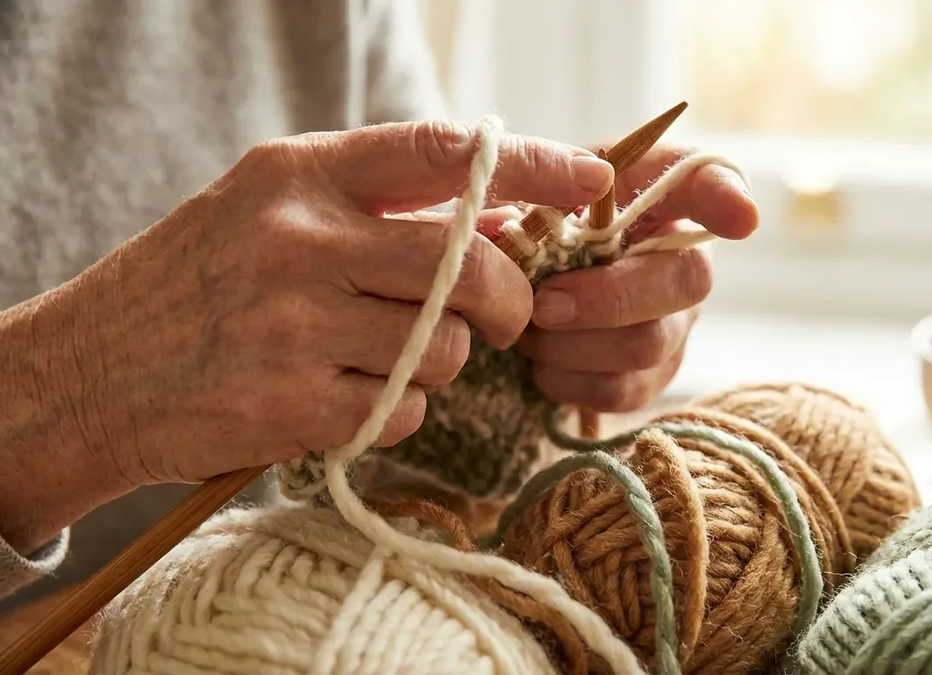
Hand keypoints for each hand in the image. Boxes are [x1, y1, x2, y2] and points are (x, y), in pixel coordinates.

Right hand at [0, 121, 612, 551]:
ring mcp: (294, 323)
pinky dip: (394, 412)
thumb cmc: (194, 287)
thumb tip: (500, 219)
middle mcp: (300, 239)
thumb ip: (375, 208)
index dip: (532, 164)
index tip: (593, 178)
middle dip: (509, 300)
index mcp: (299, 175)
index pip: (442, 154)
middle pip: (470, 265)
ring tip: (377, 361)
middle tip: (504, 318)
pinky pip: (404, 409)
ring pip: (446, 347)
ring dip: (439, 363)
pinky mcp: (290, 403)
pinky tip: (338, 398)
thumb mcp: (267, 211)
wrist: (86, 374)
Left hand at [514, 144, 757, 411]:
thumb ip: (549, 168)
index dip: (728, 196)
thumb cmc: (529, 229)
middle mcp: (683, 258)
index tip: (742, 218)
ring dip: (571, 344)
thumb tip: (595, 179)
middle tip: (545, 304)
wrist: (510, 291)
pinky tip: (543, 359)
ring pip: (647, 346)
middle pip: (687, 280)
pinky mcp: (651, 378)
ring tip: (530, 328)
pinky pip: (620, 391)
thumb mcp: (531, 185)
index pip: (711, 178)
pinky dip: (566, 379)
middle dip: (610, 298)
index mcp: (656, 196)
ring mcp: (675, 324)